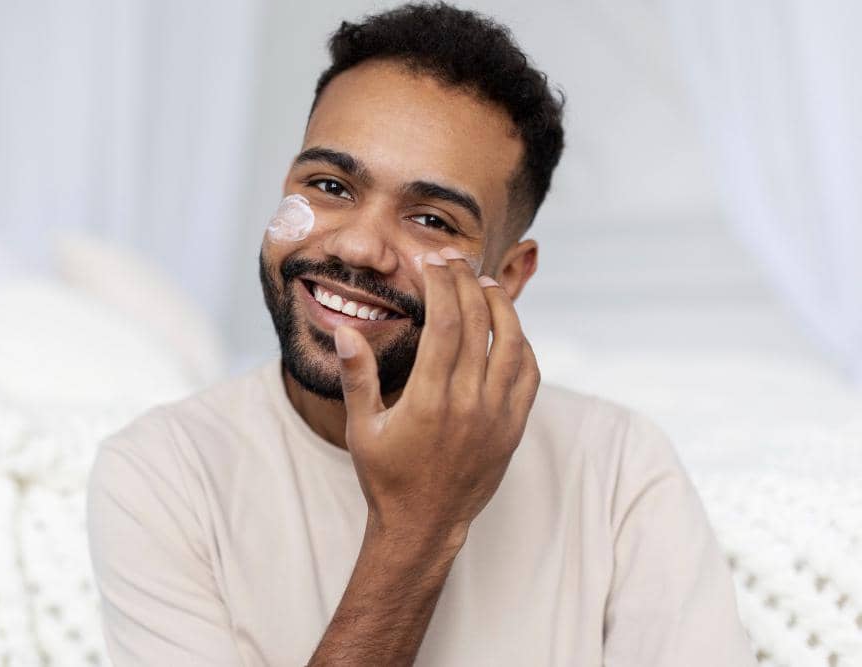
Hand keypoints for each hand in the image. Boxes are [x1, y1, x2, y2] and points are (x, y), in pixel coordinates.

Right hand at [333, 247, 539, 550]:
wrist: (424, 525)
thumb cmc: (386, 476)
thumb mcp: (361, 428)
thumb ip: (356, 376)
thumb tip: (345, 330)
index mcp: (429, 400)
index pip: (446, 323)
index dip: (442, 284)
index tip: (433, 262)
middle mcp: (469, 404)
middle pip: (479, 323)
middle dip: (467, 282)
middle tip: (456, 260)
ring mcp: (497, 417)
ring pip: (512, 343)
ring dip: (501, 306)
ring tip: (485, 283)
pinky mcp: (513, 428)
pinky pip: (529, 374)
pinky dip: (522, 343)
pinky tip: (508, 328)